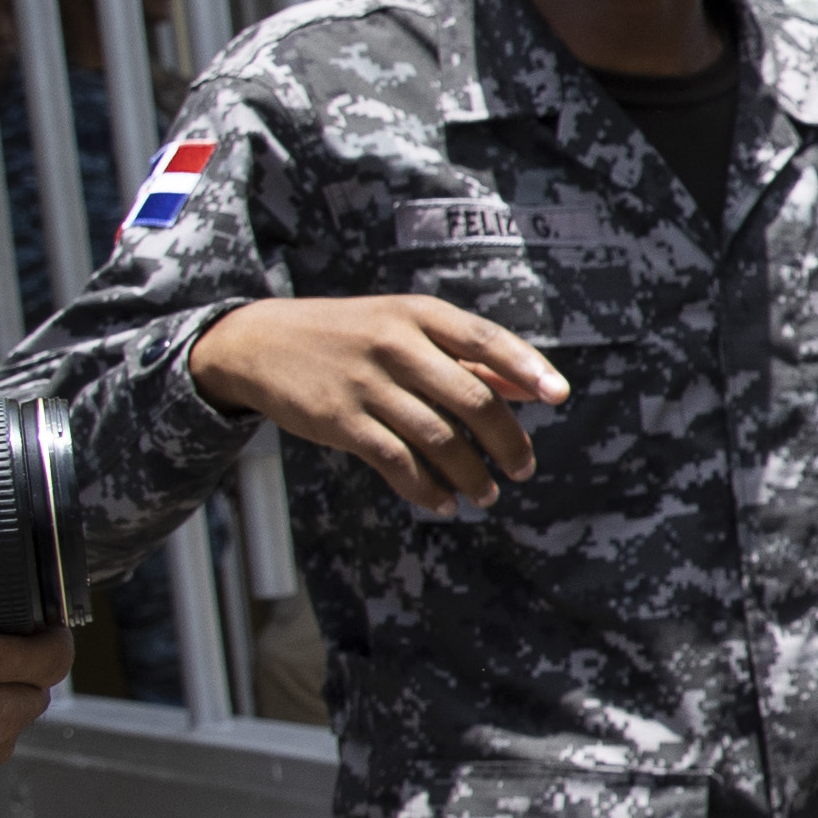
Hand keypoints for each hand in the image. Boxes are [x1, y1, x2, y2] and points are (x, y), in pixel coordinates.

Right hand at [190, 295, 569, 514]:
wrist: (257, 344)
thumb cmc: (351, 337)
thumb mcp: (405, 328)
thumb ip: (468, 357)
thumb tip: (531, 389)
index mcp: (418, 314)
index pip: (486, 340)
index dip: (527, 368)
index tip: (560, 396)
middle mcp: (395, 344)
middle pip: (472, 399)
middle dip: (507, 441)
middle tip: (524, 469)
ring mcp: (365, 383)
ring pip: (439, 438)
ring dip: (472, 474)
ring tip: (489, 495)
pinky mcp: (339, 420)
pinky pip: (397, 462)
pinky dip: (427, 489)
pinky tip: (445, 503)